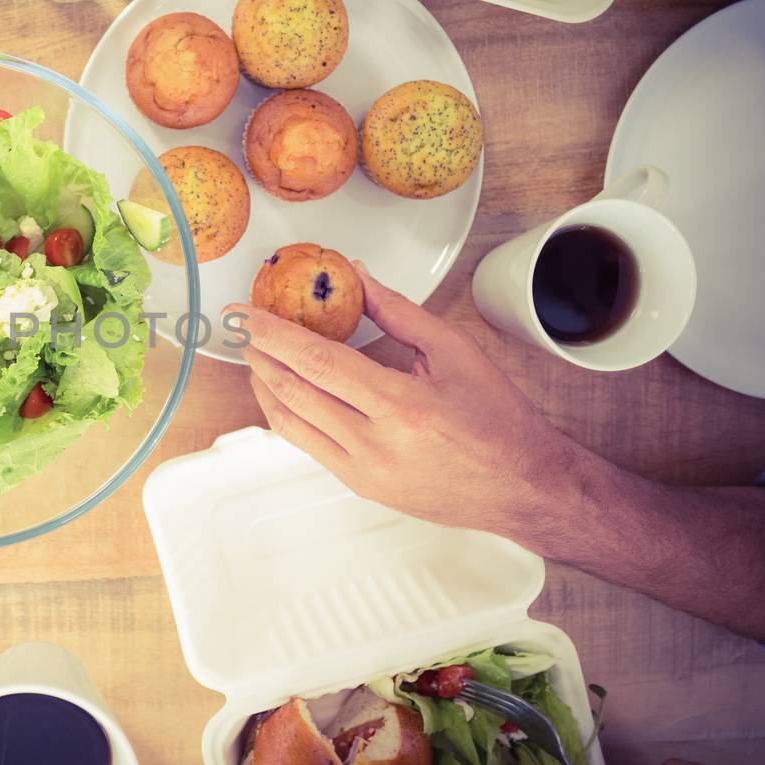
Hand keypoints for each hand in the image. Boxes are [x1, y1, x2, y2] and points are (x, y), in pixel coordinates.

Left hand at [229, 265, 582, 536]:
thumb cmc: (498, 421)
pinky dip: (287, 413)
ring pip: (291, 423)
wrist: (523, 486)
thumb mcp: (454, 351)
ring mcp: (363, 471)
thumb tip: (357, 278)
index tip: (247, 314)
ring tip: (254, 354)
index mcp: (402, 406)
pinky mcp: (360, 486)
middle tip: (241, 328)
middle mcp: (376, 444)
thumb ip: (398, 312)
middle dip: (258, 355)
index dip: (274, 335)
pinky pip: (307, 444)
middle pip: (293, 392)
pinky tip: (283, 390)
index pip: (318, 362)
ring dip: (265, 385)